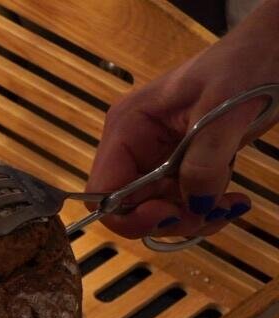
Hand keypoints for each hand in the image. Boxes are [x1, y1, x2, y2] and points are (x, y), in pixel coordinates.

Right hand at [90, 2, 278, 238]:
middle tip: (211, 214)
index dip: (129, 214)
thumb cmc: (243, 64)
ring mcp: (159, 159)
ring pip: (160, 212)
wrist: (274, 50)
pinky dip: (209, 210)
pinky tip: (234, 201)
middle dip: (171, 219)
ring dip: (196, 218)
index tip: (172, 215)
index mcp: (128, 128)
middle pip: (132, 208)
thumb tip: (196, 206)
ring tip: (231, 205)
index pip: (104, 190)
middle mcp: (135, 148)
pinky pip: (185, 203)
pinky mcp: (184, 166)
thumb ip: (204, 161)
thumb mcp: (222, 110)